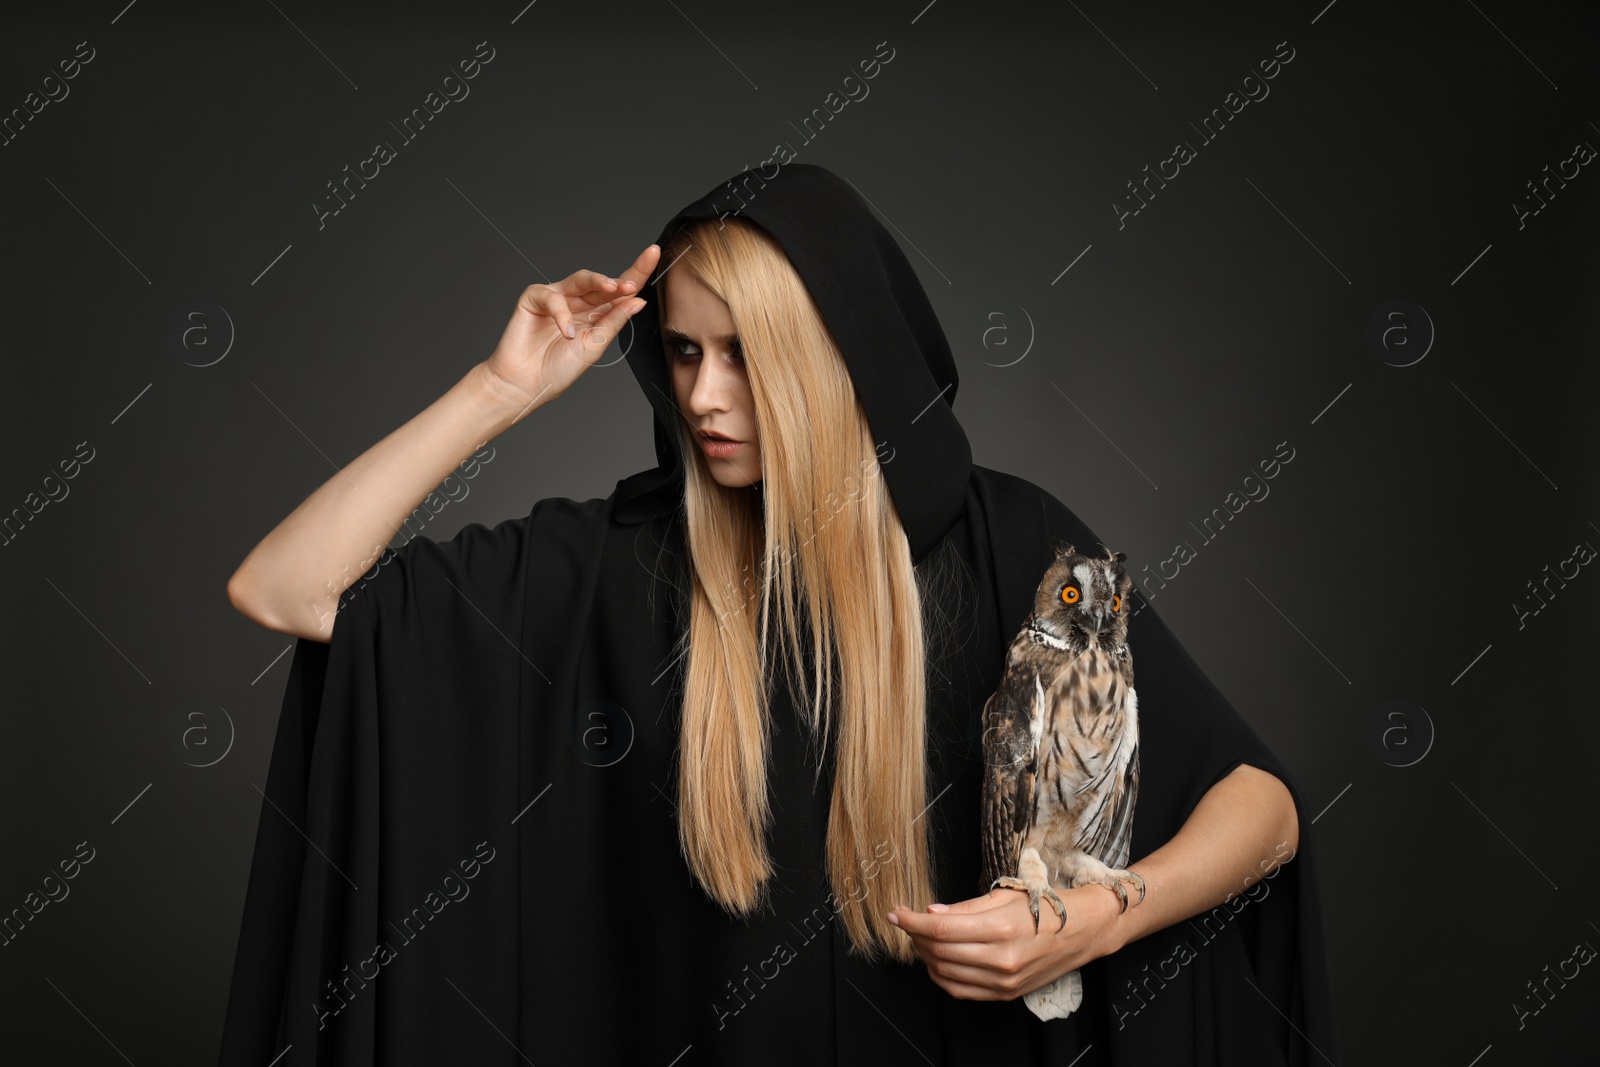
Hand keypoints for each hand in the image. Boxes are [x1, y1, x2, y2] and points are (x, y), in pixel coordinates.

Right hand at [482, 243, 660, 413]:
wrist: (526, 385)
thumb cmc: (558, 369)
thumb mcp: (595, 346)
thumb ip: (614, 322)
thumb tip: (638, 301)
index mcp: (597, 313)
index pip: (620, 291)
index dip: (637, 273)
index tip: (654, 254)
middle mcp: (578, 302)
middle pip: (602, 281)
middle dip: (619, 278)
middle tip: (631, 282)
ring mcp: (557, 298)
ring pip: (580, 280)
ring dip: (598, 281)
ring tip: (612, 289)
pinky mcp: (534, 298)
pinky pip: (552, 297)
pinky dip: (561, 313)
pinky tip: (566, 331)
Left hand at [888, 883, 1124, 1001]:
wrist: (1082, 931)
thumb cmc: (1044, 907)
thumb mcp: (1004, 896)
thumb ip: (964, 908)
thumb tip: (930, 913)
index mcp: (1000, 928)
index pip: (939, 929)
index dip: (911, 921)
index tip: (896, 913)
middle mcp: (1001, 958)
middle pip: (938, 952)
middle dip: (915, 936)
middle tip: (908, 921)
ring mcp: (1003, 980)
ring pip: (945, 973)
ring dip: (925, 956)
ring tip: (922, 939)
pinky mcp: (1005, 992)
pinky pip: (961, 990)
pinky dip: (942, 975)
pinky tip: (938, 959)